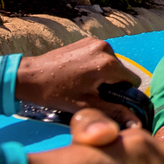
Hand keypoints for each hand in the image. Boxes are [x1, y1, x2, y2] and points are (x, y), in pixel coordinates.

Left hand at [16, 38, 142, 126]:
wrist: (27, 76)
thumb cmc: (55, 93)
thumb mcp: (85, 106)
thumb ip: (114, 113)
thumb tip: (136, 124)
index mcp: (108, 64)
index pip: (132, 81)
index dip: (122, 93)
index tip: (105, 98)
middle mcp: (106, 49)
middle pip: (121, 71)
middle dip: (111, 82)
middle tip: (89, 92)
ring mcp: (95, 42)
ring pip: (111, 63)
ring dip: (102, 73)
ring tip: (82, 82)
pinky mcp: (86, 40)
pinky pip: (100, 55)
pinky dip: (94, 64)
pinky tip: (78, 72)